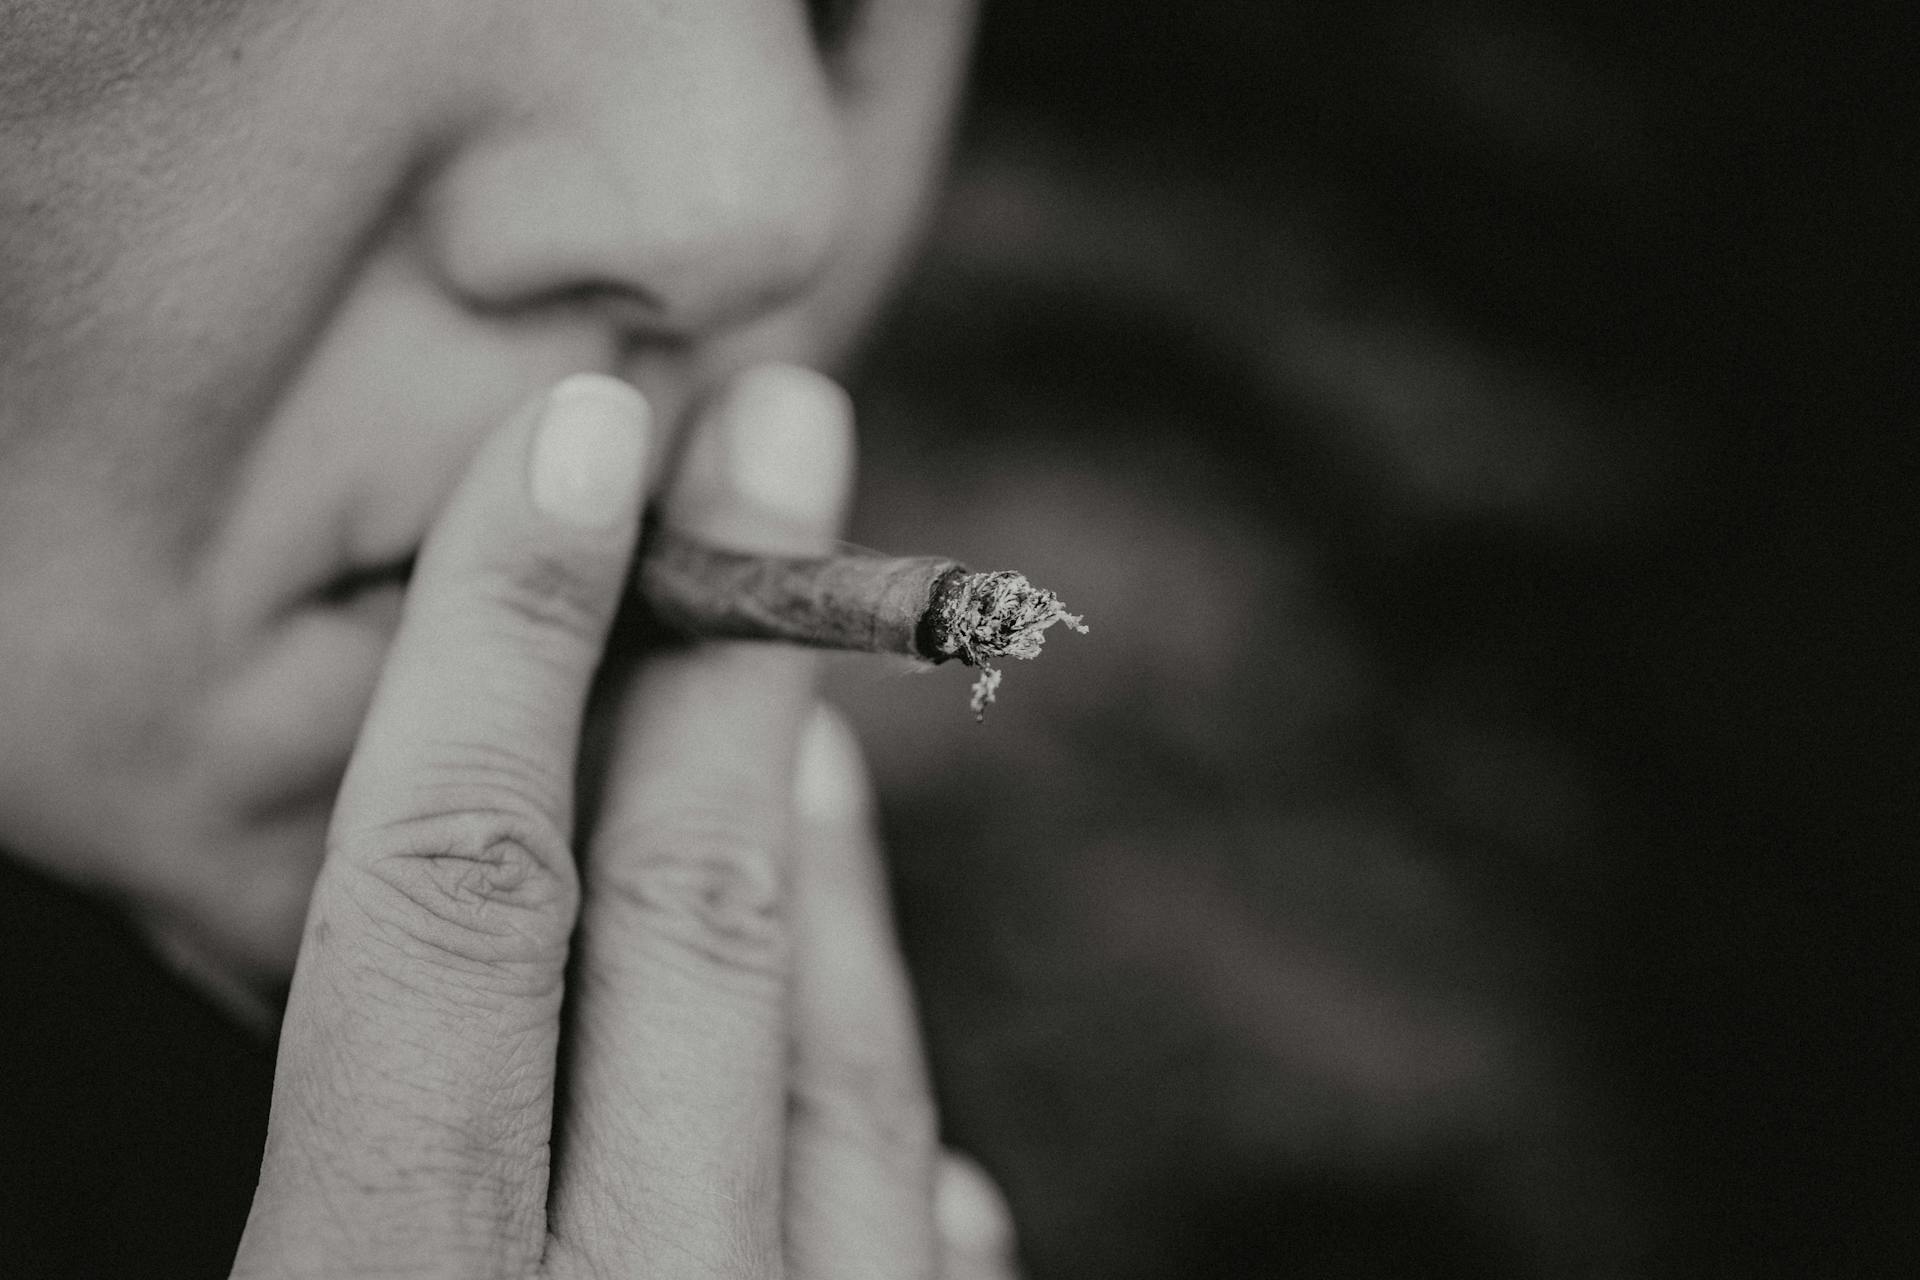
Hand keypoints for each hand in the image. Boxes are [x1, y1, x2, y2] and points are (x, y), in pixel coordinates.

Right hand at [232, 368, 1016, 1277]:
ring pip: (844, 1083)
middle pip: (692, 936)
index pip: (451, 902)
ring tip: (813, 732)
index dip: (501, 652)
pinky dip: (894, 1146)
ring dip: (825, 875)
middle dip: (727, 663)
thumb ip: (336, 1177)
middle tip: (788, 441)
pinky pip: (925, 1267)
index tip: (573, 448)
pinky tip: (893, 1081)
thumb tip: (432, 958)